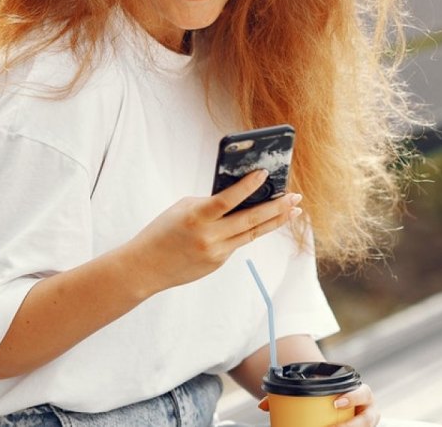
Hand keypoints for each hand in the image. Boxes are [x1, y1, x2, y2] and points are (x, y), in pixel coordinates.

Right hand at [127, 169, 301, 292]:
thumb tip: (241, 196)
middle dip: (276, 208)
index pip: (228, 200)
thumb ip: (211, 203)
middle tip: (295, 197)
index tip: (265, 173)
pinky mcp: (218, 263)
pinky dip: (250, 230)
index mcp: (196, 217)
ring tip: (293, 210)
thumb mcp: (183, 209)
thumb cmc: (162, 231)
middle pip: (250, 220)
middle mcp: (209, 237)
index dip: (248, 186)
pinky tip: (262, 221)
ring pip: (252, 234)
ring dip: (275, 220)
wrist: (145, 267)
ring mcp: (216, 253)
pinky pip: (238, 243)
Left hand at [256, 383, 378, 425]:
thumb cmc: (331, 394)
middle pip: (366, 421)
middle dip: (351, 426)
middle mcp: (368, 411)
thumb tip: (264, 405)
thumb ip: (294, 393)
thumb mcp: (318, 389)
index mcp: (361, 394)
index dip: (352, 397)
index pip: (362, 393)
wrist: (343, 402)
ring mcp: (366, 425)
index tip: (335, 402)